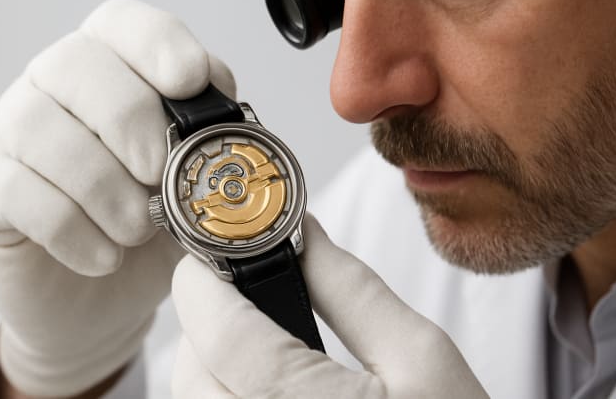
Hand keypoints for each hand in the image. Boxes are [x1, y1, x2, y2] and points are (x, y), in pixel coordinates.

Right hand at [0, 0, 235, 396]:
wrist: (100, 296)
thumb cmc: (152, 225)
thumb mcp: (197, 180)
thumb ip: (215, 140)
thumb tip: (233, 119)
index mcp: (113, 67)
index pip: (124, 23)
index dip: (158, 44)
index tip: (189, 82)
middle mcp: (55, 85)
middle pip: (81, 67)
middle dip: (133, 125)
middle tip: (161, 178)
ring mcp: (12, 131)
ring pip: (39, 127)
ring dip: (102, 186)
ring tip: (137, 229)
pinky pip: (17, 191)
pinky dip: (72, 230)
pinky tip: (104, 256)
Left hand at [171, 214, 488, 398]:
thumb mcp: (421, 354)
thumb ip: (351, 289)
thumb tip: (301, 233)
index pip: (227, 339)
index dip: (204, 285)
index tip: (205, 257)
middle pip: (194, 379)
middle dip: (203, 325)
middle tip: (233, 295)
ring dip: (209, 366)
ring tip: (252, 341)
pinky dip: (222, 398)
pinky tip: (261, 386)